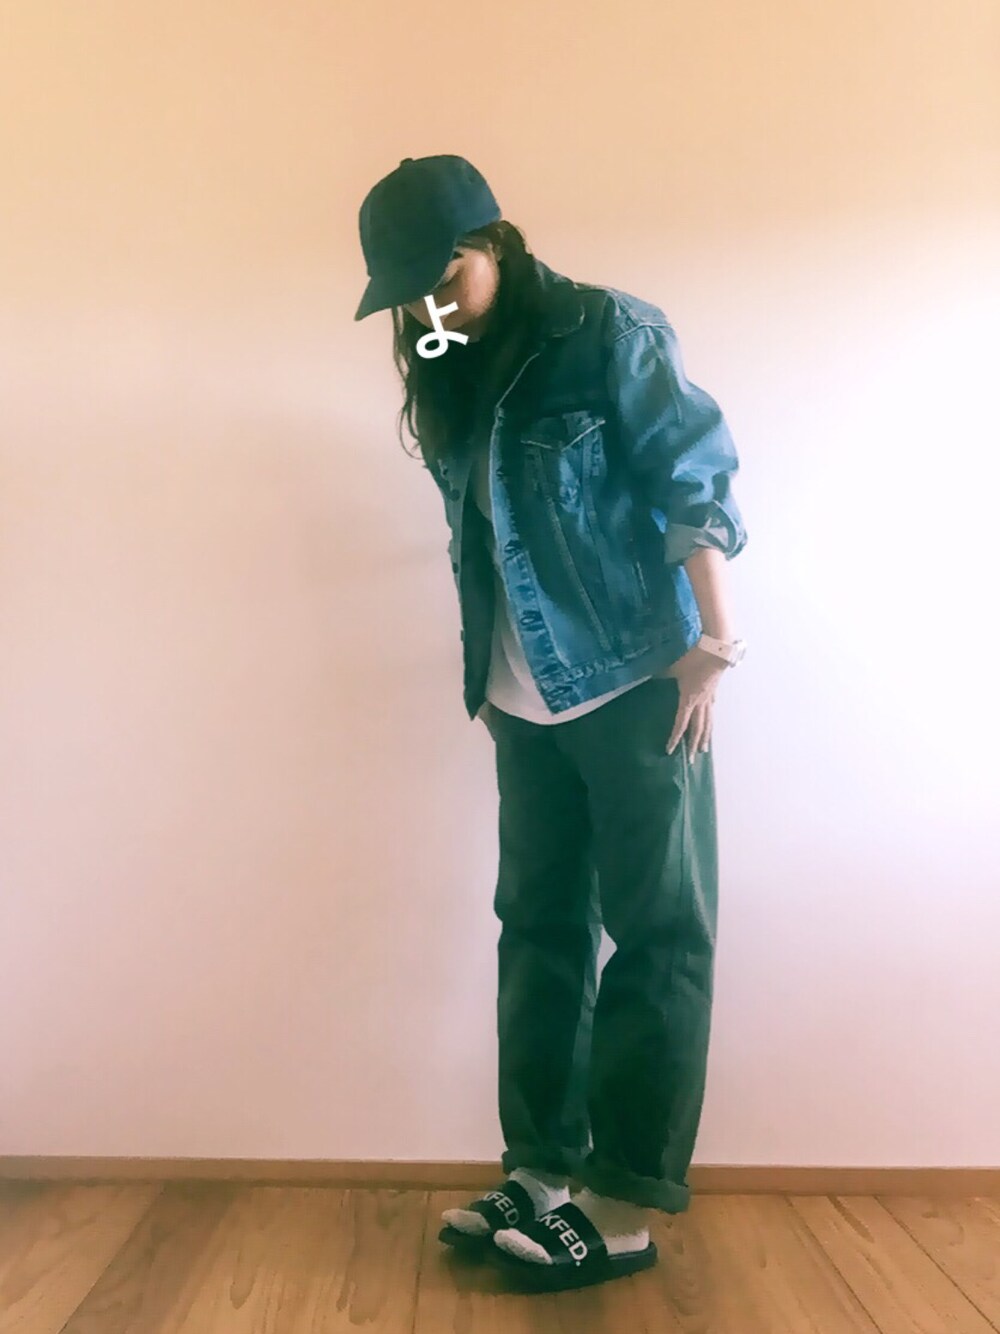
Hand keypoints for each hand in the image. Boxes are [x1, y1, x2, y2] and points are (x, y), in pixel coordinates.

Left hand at [659, 645, 727, 760]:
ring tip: (704, 749)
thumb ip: (661, 673)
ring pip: (708, 722)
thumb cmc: (694, 658)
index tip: (670, 750)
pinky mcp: (714, 690)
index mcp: (688, 699)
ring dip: (705, 737)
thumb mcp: (673, 666)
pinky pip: (711, 709)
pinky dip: (710, 719)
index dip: (675, 738)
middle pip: (697, 728)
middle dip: (693, 745)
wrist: (717, 650)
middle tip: (691, 760)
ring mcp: (709, 698)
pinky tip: (710, 720)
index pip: (680, 724)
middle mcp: (700, 703)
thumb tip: (650, 675)